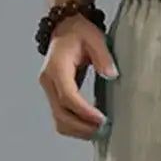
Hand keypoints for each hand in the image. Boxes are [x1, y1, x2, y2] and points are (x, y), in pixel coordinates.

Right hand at [37, 14, 118, 140]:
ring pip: (60, 121)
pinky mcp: (53, 97)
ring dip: (79, 131)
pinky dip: (76, 127)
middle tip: (105, 130)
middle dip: (83, 127)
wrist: (65, 28)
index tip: (102, 120)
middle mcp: (48, 81)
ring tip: (100, 132)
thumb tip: (111, 75)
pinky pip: (62, 119)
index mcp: (57, 67)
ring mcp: (49, 91)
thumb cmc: (80, 32)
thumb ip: (103, 56)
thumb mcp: (95, 38)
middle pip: (62, 115)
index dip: (84, 112)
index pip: (68, 97)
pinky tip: (92, 127)